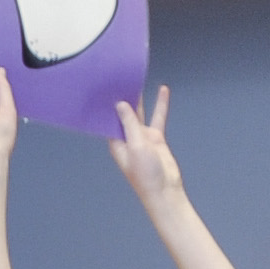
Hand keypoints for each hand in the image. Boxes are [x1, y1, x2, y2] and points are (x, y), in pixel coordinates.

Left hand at [106, 82, 182, 205]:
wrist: (165, 190)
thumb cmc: (146, 173)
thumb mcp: (136, 146)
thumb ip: (130, 124)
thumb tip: (120, 105)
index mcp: (115, 142)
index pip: (109, 119)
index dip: (106, 105)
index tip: (104, 88)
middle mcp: (126, 138)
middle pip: (123, 114)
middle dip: (121, 99)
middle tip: (120, 78)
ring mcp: (141, 138)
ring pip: (139, 113)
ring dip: (139, 99)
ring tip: (136, 80)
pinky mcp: (155, 138)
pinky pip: (158, 117)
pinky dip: (160, 105)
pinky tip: (162, 91)